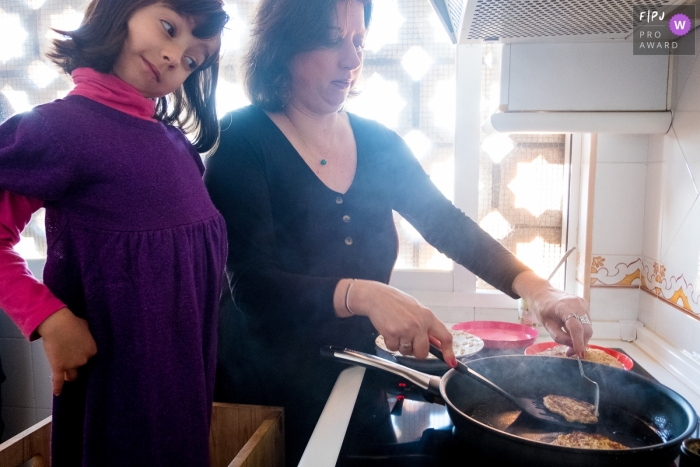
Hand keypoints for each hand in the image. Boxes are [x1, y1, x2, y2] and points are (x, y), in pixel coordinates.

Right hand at [37, 307, 97, 395]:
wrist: (57, 324)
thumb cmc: (71, 322)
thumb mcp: (85, 326)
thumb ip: (87, 335)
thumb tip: (84, 336)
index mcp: (92, 350)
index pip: (89, 357)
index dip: (83, 354)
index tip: (79, 351)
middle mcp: (84, 360)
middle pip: (80, 366)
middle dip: (75, 362)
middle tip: (70, 356)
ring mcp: (71, 365)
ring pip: (71, 376)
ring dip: (68, 374)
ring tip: (66, 374)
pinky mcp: (58, 367)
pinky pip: (58, 381)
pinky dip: (57, 388)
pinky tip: (57, 393)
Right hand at [334, 279, 456, 366]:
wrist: (376, 297)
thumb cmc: (397, 302)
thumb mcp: (417, 310)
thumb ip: (427, 326)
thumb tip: (436, 344)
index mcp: (428, 317)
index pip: (445, 337)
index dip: (448, 352)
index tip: (451, 362)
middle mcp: (419, 324)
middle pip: (423, 352)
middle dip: (416, 352)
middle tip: (409, 342)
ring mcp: (405, 330)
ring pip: (406, 351)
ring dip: (401, 346)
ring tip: (397, 331)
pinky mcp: (392, 333)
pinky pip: (393, 349)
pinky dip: (390, 343)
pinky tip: (389, 331)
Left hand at [513, 271, 591, 357]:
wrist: (543, 293)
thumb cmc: (542, 308)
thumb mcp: (546, 324)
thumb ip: (559, 336)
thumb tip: (572, 345)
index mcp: (564, 307)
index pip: (576, 328)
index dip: (579, 342)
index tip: (579, 355)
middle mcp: (577, 304)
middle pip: (586, 329)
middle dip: (581, 343)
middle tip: (570, 353)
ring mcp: (583, 303)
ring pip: (588, 327)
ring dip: (582, 338)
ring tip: (570, 344)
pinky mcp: (585, 305)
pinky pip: (587, 322)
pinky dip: (582, 331)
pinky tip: (572, 333)